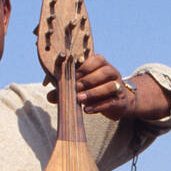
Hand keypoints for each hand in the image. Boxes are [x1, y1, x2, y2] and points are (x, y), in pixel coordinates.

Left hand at [47, 54, 170, 120]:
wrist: (119, 103)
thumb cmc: (96, 90)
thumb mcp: (81, 87)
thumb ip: (67, 89)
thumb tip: (50, 96)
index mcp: (103, 64)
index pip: (97, 60)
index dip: (85, 67)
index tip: (73, 75)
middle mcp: (113, 73)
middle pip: (104, 73)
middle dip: (87, 81)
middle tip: (74, 89)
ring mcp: (119, 87)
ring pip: (109, 87)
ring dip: (93, 93)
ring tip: (80, 99)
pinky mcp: (121, 101)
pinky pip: (111, 102)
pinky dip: (98, 106)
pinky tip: (87, 110)